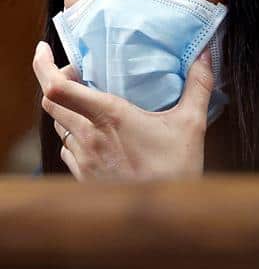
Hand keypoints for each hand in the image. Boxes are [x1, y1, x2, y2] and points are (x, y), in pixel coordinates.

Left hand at [33, 41, 213, 180]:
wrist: (163, 219)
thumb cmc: (176, 170)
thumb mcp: (192, 124)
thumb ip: (198, 85)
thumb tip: (204, 55)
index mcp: (108, 117)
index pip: (57, 88)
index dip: (43, 66)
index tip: (44, 49)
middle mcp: (87, 137)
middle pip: (50, 102)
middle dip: (53, 81)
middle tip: (74, 69)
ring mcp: (82, 159)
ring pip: (58, 124)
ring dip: (65, 107)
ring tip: (85, 99)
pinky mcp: (83, 176)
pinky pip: (67, 148)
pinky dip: (72, 133)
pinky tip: (93, 133)